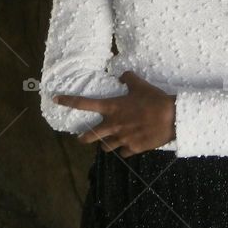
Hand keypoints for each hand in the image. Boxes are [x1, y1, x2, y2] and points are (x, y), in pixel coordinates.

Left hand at [52, 71, 175, 157]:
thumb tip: (122, 75)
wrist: (171, 118)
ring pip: (104, 147)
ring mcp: (122, 139)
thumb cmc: (155, 100)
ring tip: (108, 142)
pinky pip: (122, 153)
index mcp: (112, 108)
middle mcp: (113, 125)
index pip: (84, 104)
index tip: (56, 99)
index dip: (68, 101)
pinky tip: (128, 147)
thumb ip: (129, 79)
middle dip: (83, 138)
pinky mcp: (132, 148)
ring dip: (104, 144)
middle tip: (82, 137)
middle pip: (89, 136)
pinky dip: (124, 150)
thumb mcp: (141, 85)